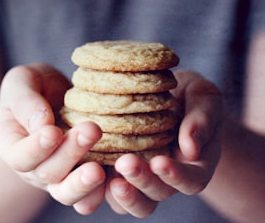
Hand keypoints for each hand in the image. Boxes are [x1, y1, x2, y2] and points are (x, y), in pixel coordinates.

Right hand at [0, 64, 105, 213]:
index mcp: (14, 146)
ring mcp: (61, 174)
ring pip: (69, 193)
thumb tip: (42, 125)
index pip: (21, 157)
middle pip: (49, 173)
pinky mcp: (84, 173)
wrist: (56, 94)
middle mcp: (36, 167)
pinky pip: (92, 192)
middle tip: (91, 131)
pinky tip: (117, 178)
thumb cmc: (36, 86)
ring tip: (99, 171)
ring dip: (84, 184)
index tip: (53, 132)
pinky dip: (104, 190)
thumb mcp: (22, 82)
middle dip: (70, 154)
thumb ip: (25, 101)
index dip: (36, 148)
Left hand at [105, 70, 221, 217]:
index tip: (159, 162)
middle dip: (142, 181)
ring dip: (123, 193)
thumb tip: (191, 149)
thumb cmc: (192, 96)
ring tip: (107, 178)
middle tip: (126, 162)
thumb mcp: (205, 99)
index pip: (191, 180)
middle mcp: (169, 176)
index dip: (176, 176)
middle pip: (158, 193)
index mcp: (195, 164)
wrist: (173, 95)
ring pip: (135, 199)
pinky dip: (102, 186)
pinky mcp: (123, 167)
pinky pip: (113, 186)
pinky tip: (90, 168)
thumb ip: (202, 121)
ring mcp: (145, 174)